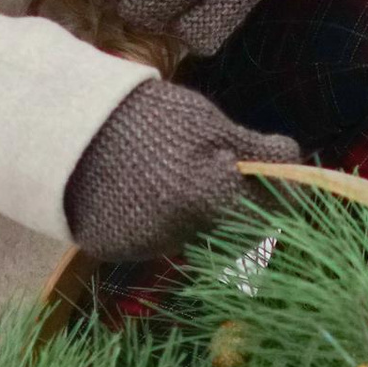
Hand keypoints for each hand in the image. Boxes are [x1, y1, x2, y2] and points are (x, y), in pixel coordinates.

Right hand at [62, 79, 300, 265]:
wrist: (68, 122)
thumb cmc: (149, 115)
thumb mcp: (209, 122)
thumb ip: (257, 150)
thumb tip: (299, 162)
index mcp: (212, 199)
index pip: (267, 218)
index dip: (278, 200)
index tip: (278, 186)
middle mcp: (183, 234)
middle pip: (227, 232)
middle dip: (230, 207)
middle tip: (212, 172)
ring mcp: (145, 246)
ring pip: (187, 237)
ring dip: (190, 215)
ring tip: (167, 175)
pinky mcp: (114, 251)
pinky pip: (148, 241)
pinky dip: (151, 222)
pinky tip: (139, 191)